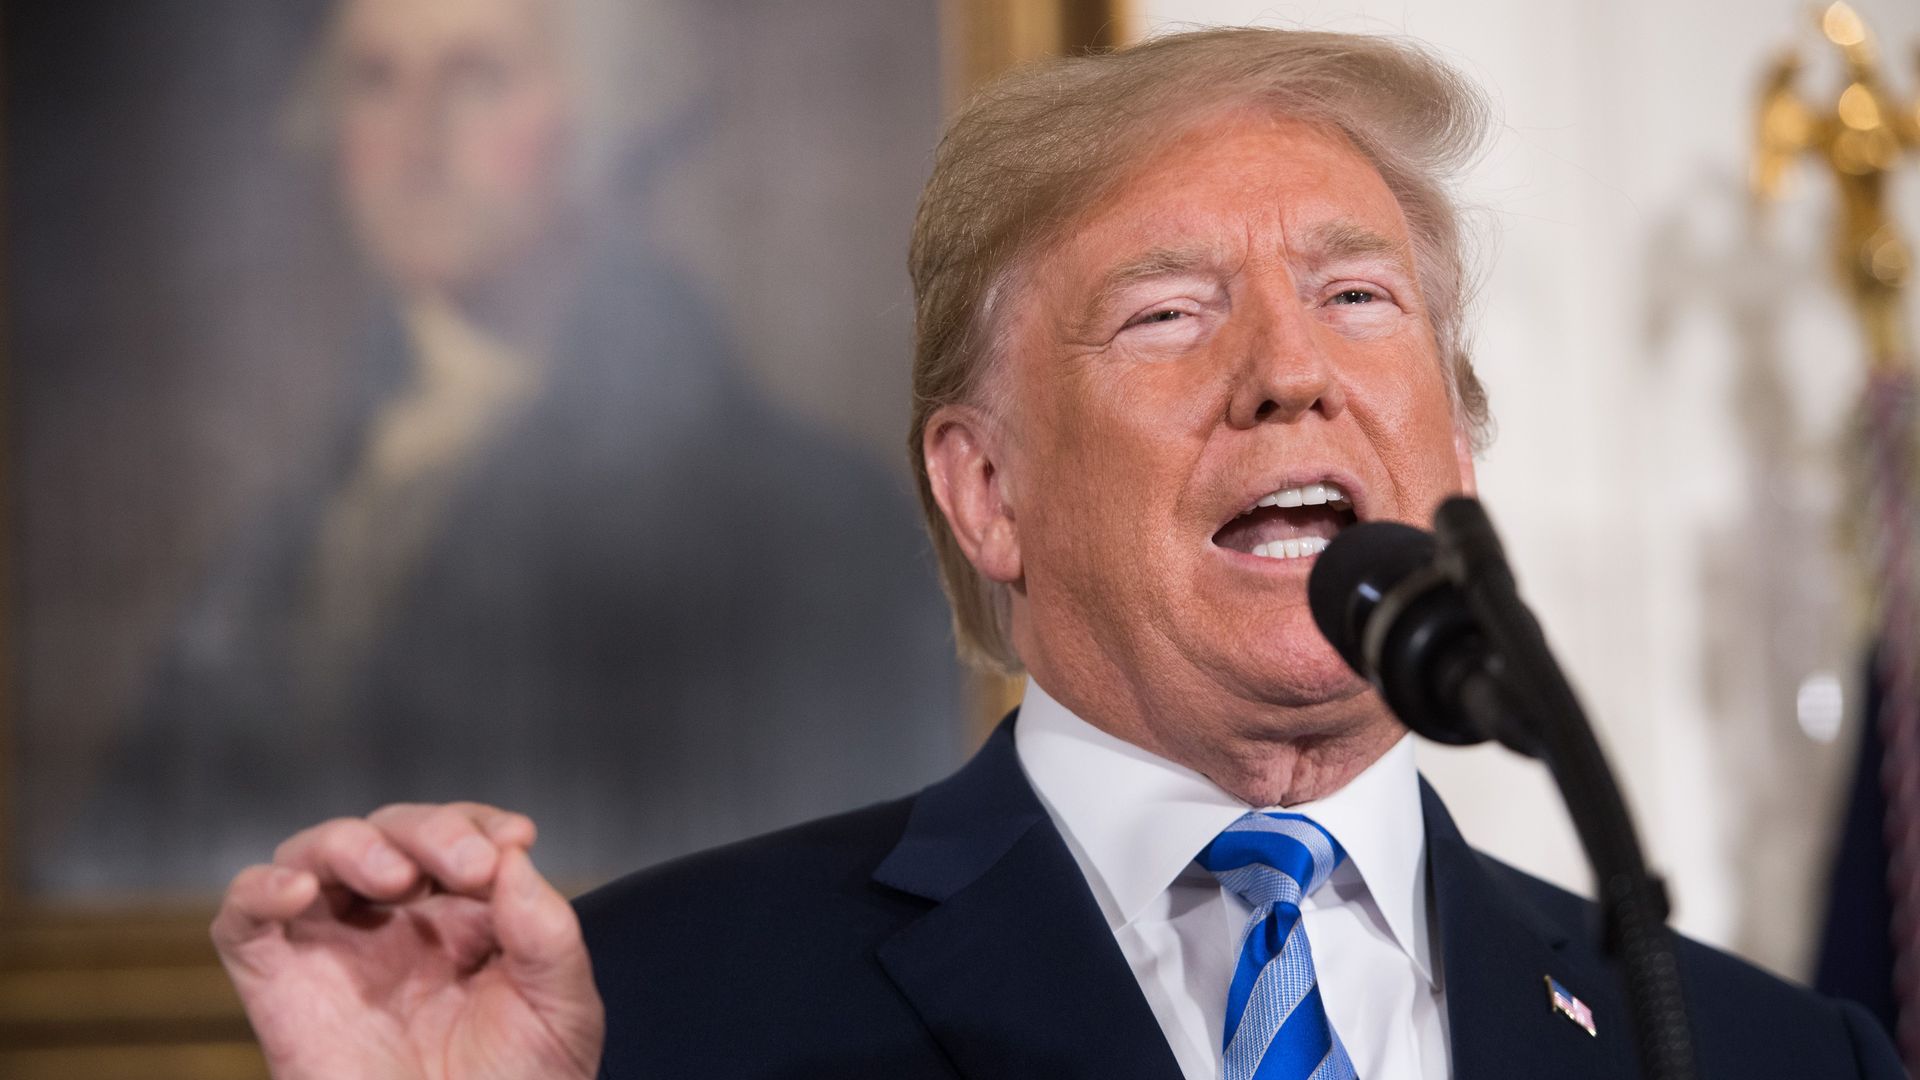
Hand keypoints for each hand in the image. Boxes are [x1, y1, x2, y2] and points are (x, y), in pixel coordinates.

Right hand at [212, 803, 603, 1079]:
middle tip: (471, 868)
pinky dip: (259, 890)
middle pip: (390, 833)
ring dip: (354, 844)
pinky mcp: (280, 988)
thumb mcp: (561, 1009)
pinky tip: (296, 890)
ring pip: (315, 855)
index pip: (457, 837)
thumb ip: (546, 932)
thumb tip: (513, 857)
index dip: (478, 822)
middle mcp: (394, 926)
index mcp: (461, 921)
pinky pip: (242, 921)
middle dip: (432, 832)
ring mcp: (333, 952)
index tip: (517, 838)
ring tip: (397, 878)